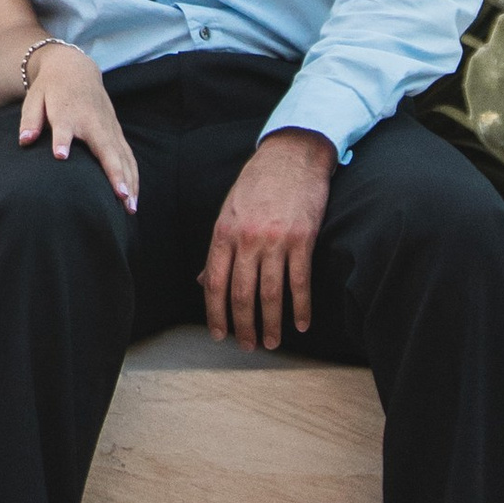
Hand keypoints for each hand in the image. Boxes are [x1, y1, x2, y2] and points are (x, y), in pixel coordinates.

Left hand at [18, 45, 137, 210]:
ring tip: (130, 207)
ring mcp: (108, 127)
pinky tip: (134, 197)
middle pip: (105, 147)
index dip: (62, 140)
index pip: (63, 127)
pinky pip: (128, 156)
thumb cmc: (50, 89)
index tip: (60, 155)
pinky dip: (133, 176)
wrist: (74, 68)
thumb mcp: (34, 99)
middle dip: (115, 171)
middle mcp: (91, 120)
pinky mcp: (116, 132)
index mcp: (66, 112)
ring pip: (123, 155)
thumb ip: (30, 120)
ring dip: (129, 181)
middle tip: (120, 196)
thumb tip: (25, 140)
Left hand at [202, 128, 334, 347]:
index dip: (215, 313)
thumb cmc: (258, 183)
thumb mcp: (229, 210)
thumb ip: (218, 248)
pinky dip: (300, 307)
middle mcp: (247, 238)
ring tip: (272, 343)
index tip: (219, 335)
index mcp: (224, 231)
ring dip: (271, 324)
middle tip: (247, 347)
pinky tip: (300, 323)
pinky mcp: (302, 239)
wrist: (292, 155)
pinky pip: (300, 282)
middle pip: (241, 294)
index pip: (214, 282)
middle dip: (243, 326)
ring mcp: (275, 240)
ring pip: (270, 294)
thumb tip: (201, 281)